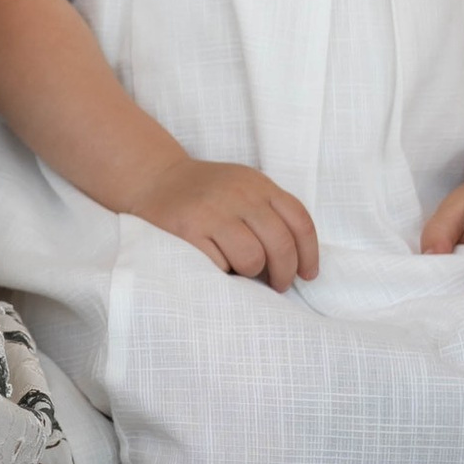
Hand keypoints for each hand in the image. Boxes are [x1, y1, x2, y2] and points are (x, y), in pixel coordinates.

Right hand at [130, 155, 320, 288]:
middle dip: (284, 273)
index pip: (299, 221)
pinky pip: (218, 265)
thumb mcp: (243, 188)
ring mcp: (212, 212)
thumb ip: (269, 211)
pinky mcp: (187, 230)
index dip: (309, 254)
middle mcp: (239, 195)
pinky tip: (215, 265)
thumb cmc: (204, 193)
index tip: (307, 275)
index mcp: (258, 185)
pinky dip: (221, 271)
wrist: (154, 178)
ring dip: (250, 272)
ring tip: (239, 270)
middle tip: (277, 286)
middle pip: (280, 244)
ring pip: (252, 258)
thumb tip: (297, 259)